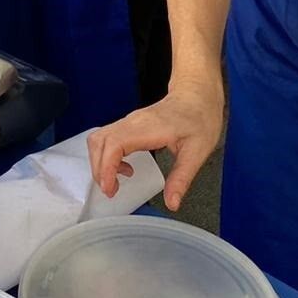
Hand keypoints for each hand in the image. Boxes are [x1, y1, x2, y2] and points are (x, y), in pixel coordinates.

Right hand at [87, 78, 222, 211]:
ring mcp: (129, 121)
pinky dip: (107, 156)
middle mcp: (132, 122)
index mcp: (147, 128)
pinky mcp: (129, 124)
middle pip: (99, 142)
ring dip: (100, 162)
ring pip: (99, 139)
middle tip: (112, 190)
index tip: (110, 189)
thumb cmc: (199, 117)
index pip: (114, 145)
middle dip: (99, 170)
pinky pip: (107, 138)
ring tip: (115, 181)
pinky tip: (125, 168)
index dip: (106, 168)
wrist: (197, 93)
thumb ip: (181, 178)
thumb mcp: (197, 152)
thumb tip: (172, 203)